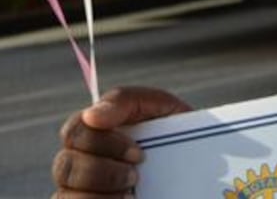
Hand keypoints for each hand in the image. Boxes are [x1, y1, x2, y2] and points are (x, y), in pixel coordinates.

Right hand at [51, 86, 191, 197]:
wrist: (197, 169)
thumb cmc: (175, 134)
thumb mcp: (161, 108)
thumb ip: (126, 101)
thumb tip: (91, 115)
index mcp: (93, 132)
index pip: (73, 132)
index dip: (102, 143)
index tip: (139, 154)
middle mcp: (78, 162)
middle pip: (64, 167)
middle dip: (102, 173)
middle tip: (136, 176)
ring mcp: (78, 190)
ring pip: (64, 196)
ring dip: (99, 197)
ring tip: (131, 196)